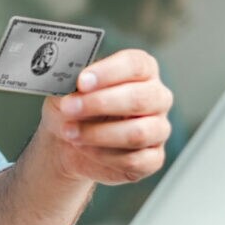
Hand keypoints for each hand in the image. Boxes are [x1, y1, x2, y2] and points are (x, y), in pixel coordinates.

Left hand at [39, 49, 172, 185]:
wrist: (66, 139)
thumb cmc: (74, 106)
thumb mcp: (68, 88)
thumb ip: (74, 80)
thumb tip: (72, 80)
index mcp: (142, 70)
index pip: (136, 64)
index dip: (109, 72)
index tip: (82, 81)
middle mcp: (157, 97)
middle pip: (140, 98)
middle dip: (100, 103)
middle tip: (70, 107)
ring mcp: (158, 129)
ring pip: (138, 133)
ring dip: (98, 133)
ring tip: (70, 132)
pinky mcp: (153, 158)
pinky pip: (134, 160)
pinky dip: (103, 155)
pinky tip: (83, 148)